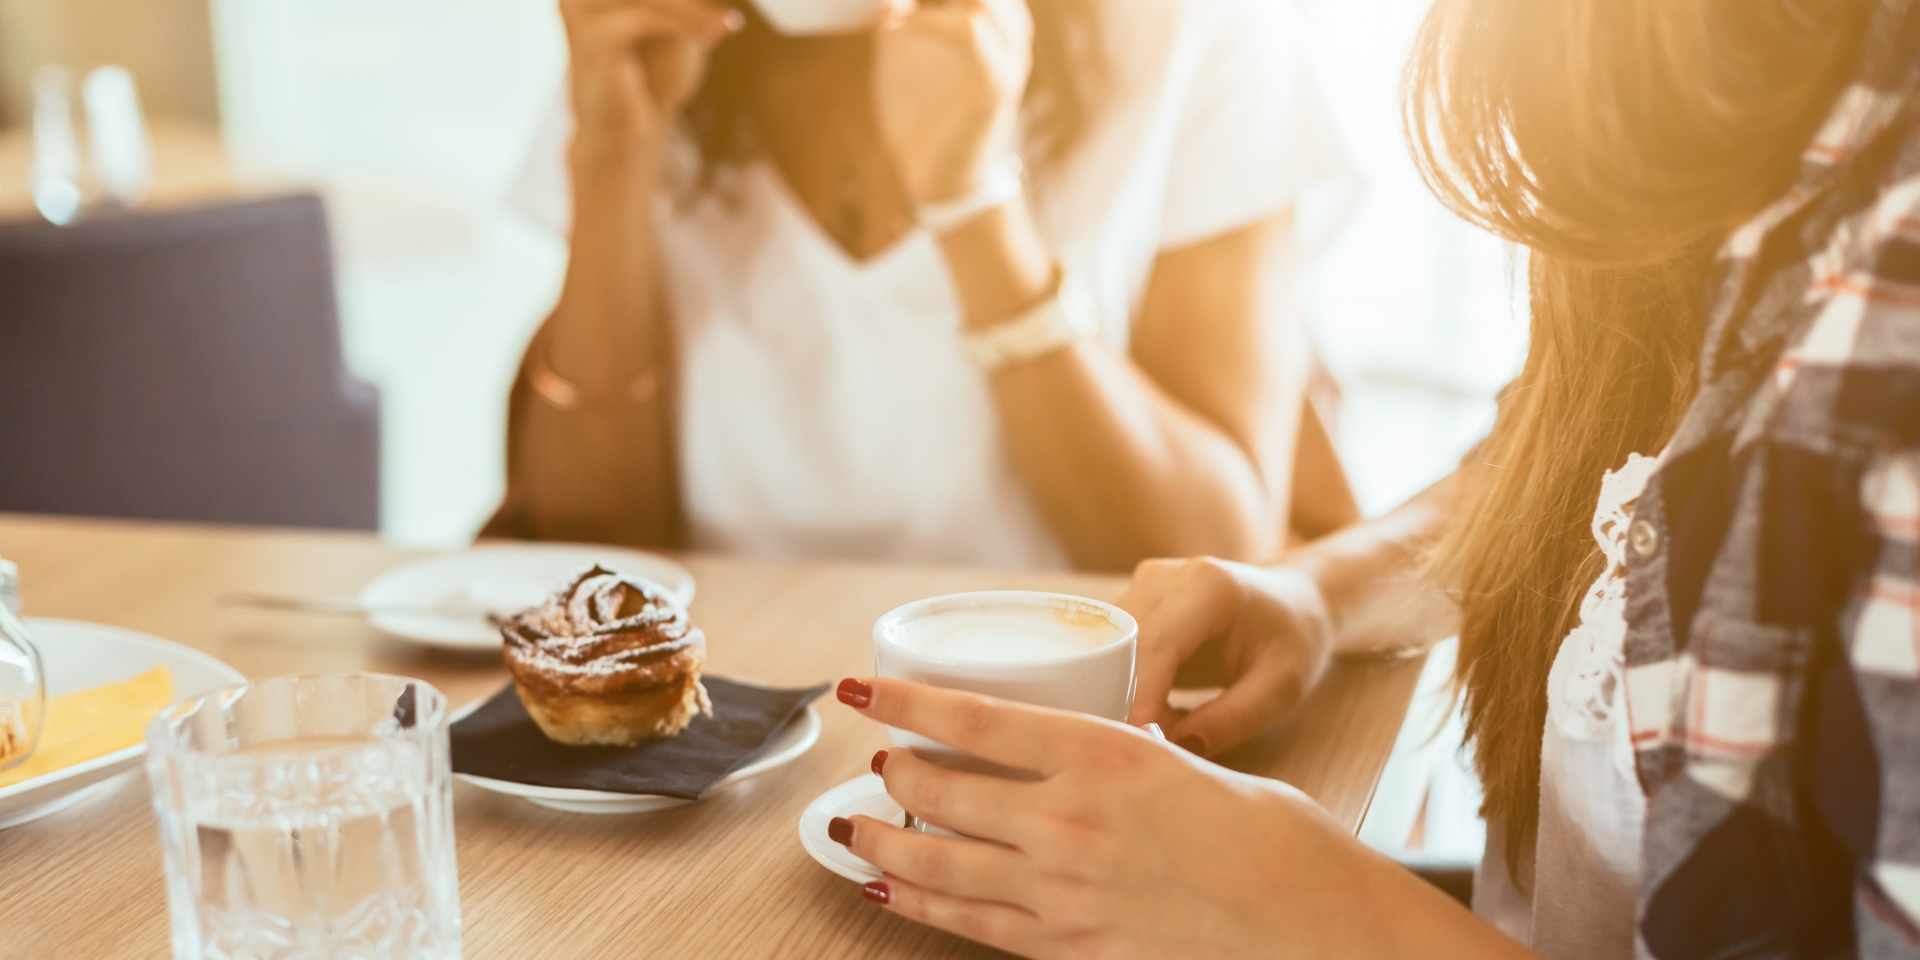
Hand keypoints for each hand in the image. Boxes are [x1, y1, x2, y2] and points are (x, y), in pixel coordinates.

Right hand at [559, 0, 740, 164]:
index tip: (725, 14)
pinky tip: (714, 35)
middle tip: (728, 17)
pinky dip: (687, 25)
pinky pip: (648, 18)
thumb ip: (680, 0)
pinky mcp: (590, 37)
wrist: (627, 134)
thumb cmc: (651, 76)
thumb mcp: (675, 21)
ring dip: (693, 10)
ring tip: (726, 25)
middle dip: (688, 0)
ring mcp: (578, 7)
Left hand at [832, 678, 1503, 959]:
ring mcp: (1064, 891)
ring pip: (942, 860)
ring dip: (885, 841)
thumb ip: (1125, 760)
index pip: (975, 720)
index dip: (905, 702)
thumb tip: (1083, 757)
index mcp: (1106, 756)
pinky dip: (920, 902)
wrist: (1319, 931)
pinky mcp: (1069, 948)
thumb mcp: (1193, 771)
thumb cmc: (1278, 846)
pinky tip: (890, 889)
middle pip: (945, 791)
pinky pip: (972, 923)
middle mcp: (1071, 821)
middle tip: (875, 763)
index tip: (862, 691)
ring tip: (853, 828)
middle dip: (895, 775)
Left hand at [873, 0, 1031, 203]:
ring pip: (982, 0)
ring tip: (889, 4)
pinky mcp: (996, 84)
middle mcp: (1008, 27)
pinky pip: (970, 33)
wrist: (940, 179)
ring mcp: (1009, 54)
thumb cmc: (921, 112)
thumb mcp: (901, 47)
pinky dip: (928, 23)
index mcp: (991, 13)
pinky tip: (894, 25)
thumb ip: (894, 11)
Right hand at [1119, 557, 1332, 757]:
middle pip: (1122, 645)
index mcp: (1209, 586)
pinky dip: (1129, 687)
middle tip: (1158, 747)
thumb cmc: (1293, 639)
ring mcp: (1144, 584)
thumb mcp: (1282, 687)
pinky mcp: (1133, 599)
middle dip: (1129, 702)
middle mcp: (1166, 577)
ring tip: (1171, 728)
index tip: (1138, 743)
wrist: (1294, 600)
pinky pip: (1112, 649)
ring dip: (1129, 697)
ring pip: (1109, 649)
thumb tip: (1178, 748)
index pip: (1156, 644)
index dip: (1140, 696)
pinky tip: (1163, 711)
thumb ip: (1234, 718)